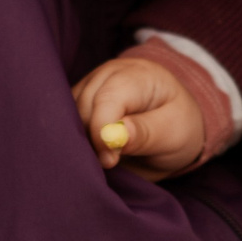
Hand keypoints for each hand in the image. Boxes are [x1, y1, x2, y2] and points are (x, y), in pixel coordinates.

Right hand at [71, 53, 205, 178]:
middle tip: (109, 165)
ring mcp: (89, 86)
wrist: (173, 125)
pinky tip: (89, 156)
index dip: (102, 131)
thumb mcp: (174, 133)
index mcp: (136, 75)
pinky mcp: (77, 102)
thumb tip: (113, 136)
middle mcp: (107, 75)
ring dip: (80, 143)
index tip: (111, 160)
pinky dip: (74, 141)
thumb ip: (144, 133)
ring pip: (67, 116)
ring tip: (101, 162)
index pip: (107, 98)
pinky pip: (64, 122)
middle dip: (91, 141)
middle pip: (82, 108)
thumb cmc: (177, 126)